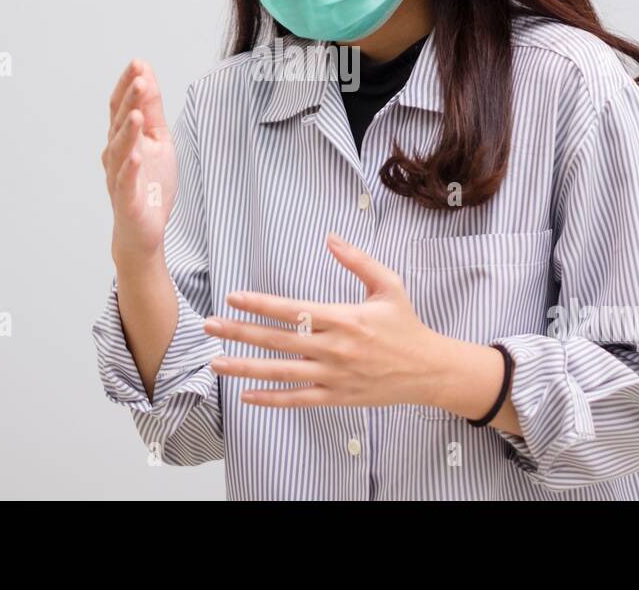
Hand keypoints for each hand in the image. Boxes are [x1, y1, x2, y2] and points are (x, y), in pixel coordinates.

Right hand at [101, 59, 176, 265]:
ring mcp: (119, 177)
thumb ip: (153, 111)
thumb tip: (147, 77)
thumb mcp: (159, 141)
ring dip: (128, 131)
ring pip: (120, 150)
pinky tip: (136, 156)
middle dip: (130, 100)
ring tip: (138, 113)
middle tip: (139, 79)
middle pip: (120, 123)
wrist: (144, 231)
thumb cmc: (150, 185)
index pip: (122, 106)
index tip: (138, 64)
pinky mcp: (126, 200)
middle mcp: (116, 154)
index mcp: (125, 138)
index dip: (128, 85)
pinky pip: (126, 182)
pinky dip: (130, 168)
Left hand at [203, 233, 452, 409]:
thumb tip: (330, 237)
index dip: (260, 304)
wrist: (428, 370)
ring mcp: (333, 376)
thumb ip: (358, 260)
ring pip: (281, 372)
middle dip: (240, 332)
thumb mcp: (389, 285)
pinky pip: (297, 400)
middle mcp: (334, 348)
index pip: (294, 309)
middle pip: (278, 340)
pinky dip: (270, 400)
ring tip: (216, 361)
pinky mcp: (336, 397)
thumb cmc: (406, 325)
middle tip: (210, 326)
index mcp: (344, 318)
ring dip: (245, 368)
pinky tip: (246, 395)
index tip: (233, 298)